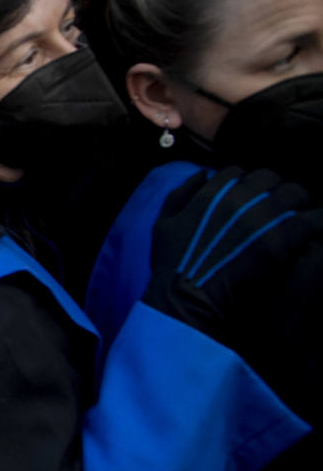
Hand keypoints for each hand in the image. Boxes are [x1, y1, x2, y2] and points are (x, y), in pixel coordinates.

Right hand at [145, 167, 319, 348]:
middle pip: (271, 178)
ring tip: (293, 223)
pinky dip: (312, 226)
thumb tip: (202, 175)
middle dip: (272, 191)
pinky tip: (306, 238)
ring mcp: (263, 217)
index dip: (243, 184)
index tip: (246, 199)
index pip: (238, 172)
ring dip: (295, 205)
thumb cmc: (171, 266)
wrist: (187, 299)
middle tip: (274, 211)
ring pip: (296, 194)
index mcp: (212, 192)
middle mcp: (239, 198)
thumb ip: (180, 194)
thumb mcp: (163, 224)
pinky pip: (312, 221)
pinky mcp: (282, 240)